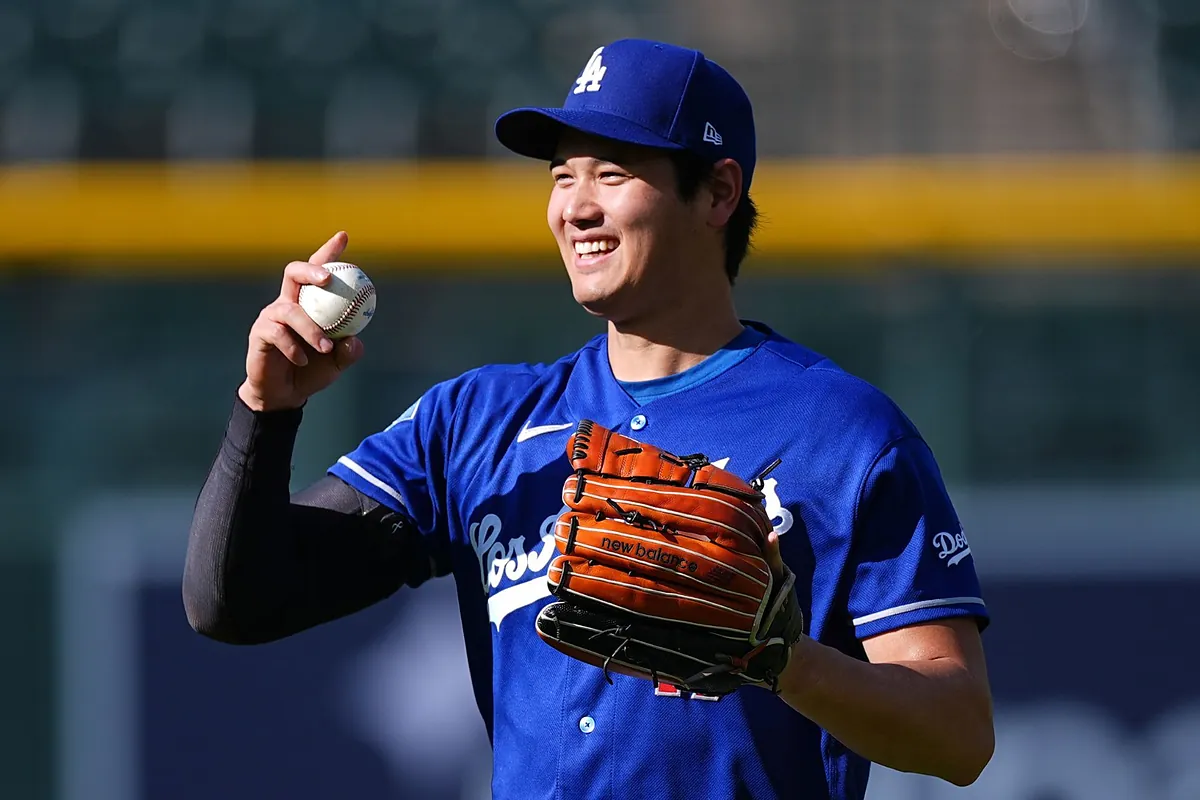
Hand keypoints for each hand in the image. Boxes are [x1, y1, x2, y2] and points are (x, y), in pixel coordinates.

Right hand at [238, 232, 365, 410]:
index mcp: (308, 302)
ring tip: (326, 347)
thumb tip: (355, 340)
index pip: (318, 270)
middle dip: (311, 269)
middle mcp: (288, 302)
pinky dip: (294, 347)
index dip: (329, 251)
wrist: (285, 394)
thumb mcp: (336, 362)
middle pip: (293, 272)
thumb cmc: (312, 371)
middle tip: (328, 278)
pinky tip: (303, 359)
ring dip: (311, 328)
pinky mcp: (259, 333)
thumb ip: (348, 351)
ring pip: (290, 310)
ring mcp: (271, 317)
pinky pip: (277, 333)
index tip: (343, 236)